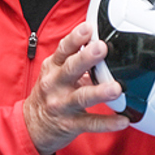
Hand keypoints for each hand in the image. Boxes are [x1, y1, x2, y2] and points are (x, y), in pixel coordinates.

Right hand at [22, 22, 127, 154]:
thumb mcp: (56, 72)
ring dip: (99, 92)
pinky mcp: (70, 124)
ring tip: (116, 88)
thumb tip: (102, 42)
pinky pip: (90, 123)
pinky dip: (108, 123)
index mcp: (53, 67)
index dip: (76, 38)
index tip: (88, 28)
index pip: (64, 49)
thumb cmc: (50, 93)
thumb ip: (77, 59)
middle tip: (102, 48)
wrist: (32, 126)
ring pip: (81, 97)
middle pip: (71, 68)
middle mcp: (55, 84)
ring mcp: (62, 104)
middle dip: (86, 57)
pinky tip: (123, 120)